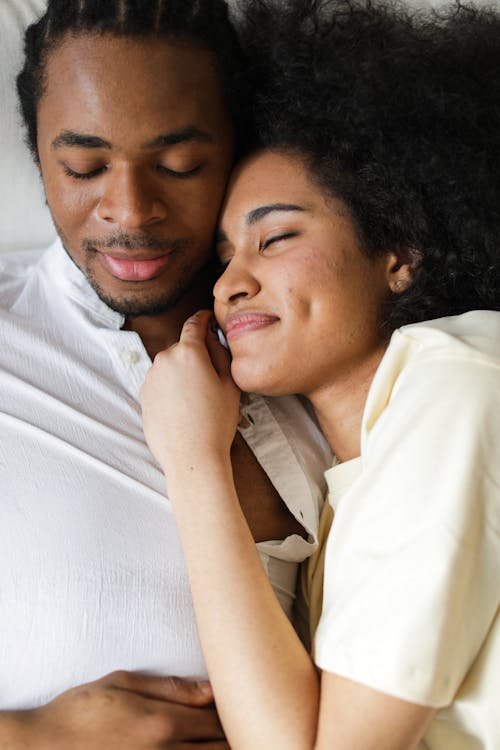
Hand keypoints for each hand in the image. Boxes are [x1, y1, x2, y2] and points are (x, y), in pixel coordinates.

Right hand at [1, 671, 227, 748]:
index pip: (216, 721)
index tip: (244, 703)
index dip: (236, 714)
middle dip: (234, 737)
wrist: (43, 745)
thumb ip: (170, 687)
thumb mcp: (123, 683)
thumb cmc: (83, 709)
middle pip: (217, 749)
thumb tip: (210, 689)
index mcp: (162, 723)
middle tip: (247, 723)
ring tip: (231, 740)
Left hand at [141, 310, 240, 475]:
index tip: (207, 318)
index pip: (194, 324)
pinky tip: (184, 409)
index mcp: (189, 352)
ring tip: (198, 400)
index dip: (203, 318)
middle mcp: (165, 359)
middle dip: (195, 356)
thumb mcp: (230, 384)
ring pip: (170, 367)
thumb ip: (220, 353)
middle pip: (182, 348)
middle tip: (212, 378)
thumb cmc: (216, 423)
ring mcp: (150, 377)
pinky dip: (170, 389)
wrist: (191, 458)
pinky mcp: (142, 395)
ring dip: (182, 374)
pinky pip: (160, 384)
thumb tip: (212, 338)